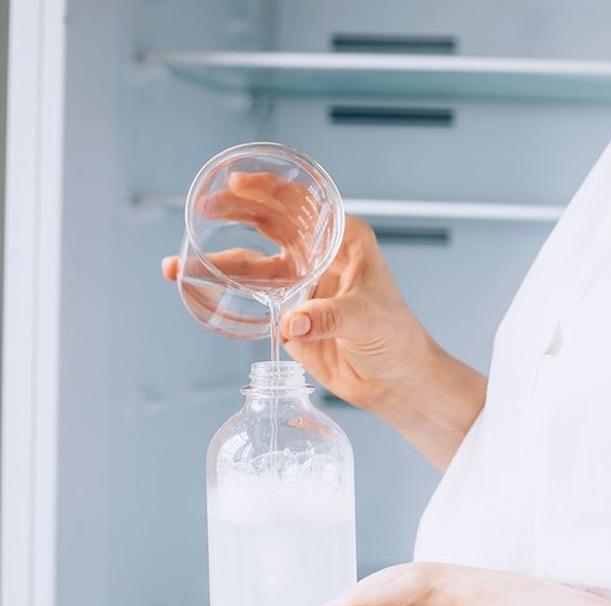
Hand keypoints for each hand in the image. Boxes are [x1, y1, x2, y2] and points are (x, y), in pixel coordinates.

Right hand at [161, 172, 436, 411]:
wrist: (394, 381)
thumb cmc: (396, 339)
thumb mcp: (368, 320)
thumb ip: (331, 317)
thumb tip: (293, 324)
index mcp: (343, 239)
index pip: (302, 204)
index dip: (269, 190)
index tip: (238, 183)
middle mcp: (317, 255)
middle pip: (268, 223)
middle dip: (233, 213)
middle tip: (201, 209)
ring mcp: (299, 284)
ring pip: (250, 263)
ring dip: (215, 261)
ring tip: (178, 263)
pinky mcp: (288, 314)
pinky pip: (251, 298)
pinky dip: (223, 292)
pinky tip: (195, 287)